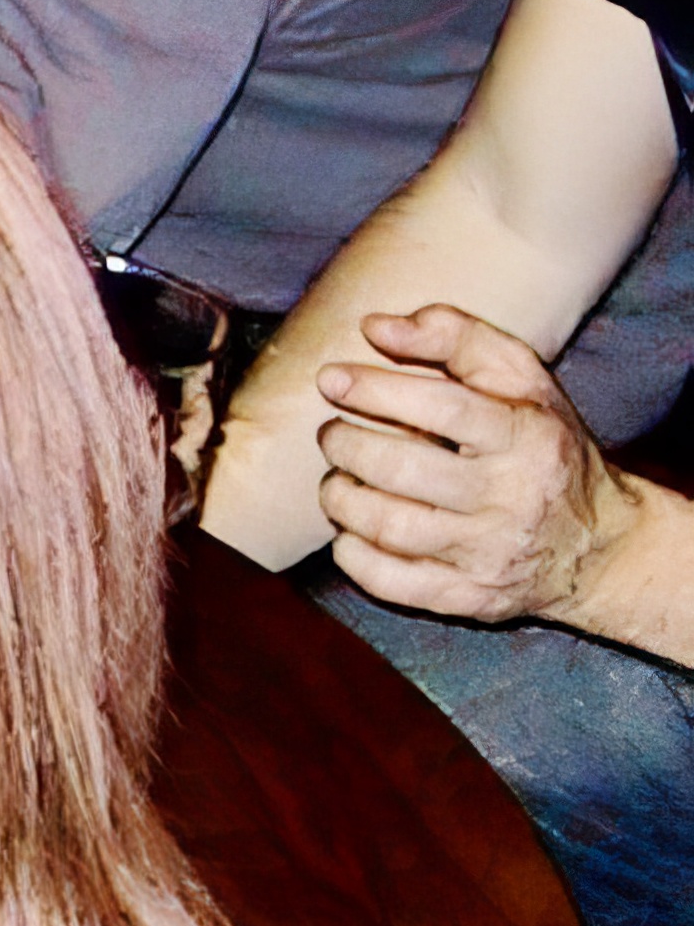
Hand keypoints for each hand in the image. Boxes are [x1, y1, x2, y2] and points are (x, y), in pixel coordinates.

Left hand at [315, 305, 640, 624]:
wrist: (594, 546)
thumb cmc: (544, 448)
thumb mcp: (524, 381)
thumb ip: (455, 338)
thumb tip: (374, 327)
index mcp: (527, 435)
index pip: (442, 405)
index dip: (377, 389)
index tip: (333, 380)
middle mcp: (510, 497)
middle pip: (404, 469)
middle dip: (347, 444)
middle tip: (331, 433)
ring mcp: (487, 553)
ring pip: (388, 527)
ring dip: (341, 498)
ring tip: (336, 478)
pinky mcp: (466, 598)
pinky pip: (388, 581)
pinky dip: (351, 553)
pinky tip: (348, 530)